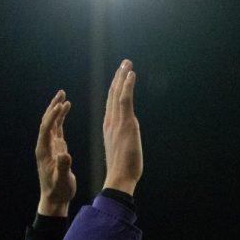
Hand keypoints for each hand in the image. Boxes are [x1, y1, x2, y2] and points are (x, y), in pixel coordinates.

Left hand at [35, 90, 74, 216]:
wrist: (55, 198)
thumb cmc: (58, 190)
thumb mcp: (62, 179)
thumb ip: (63, 167)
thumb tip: (64, 154)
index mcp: (44, 151)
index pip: (46, 129)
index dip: (53, 117)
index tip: (61, 106)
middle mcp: (45, 146)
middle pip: (47, 121)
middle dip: (53, 107)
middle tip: (61, 93)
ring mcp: (50, 146)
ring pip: (52, 123)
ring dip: (57, 109)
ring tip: (64, 96)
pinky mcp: (56, 148)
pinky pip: (58, 129)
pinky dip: (61, 118)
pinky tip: (66, 109)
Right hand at [102, 60, 142, 194]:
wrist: (119, 177)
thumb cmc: (122, 168)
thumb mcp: (121, 149)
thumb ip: (123, 139)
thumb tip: (126, 138)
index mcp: (109, 127)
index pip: (112, 104)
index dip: (115, 89)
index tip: (120, 77)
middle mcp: (111, 121)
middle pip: (113, 95)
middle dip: (118, 78)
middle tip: (124, 64)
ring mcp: (118, 121)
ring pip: (118, 93)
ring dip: (123, 76)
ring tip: (127, 63)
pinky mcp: (126, 123)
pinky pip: (125, 99)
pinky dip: (127, 85)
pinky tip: (131, 74)